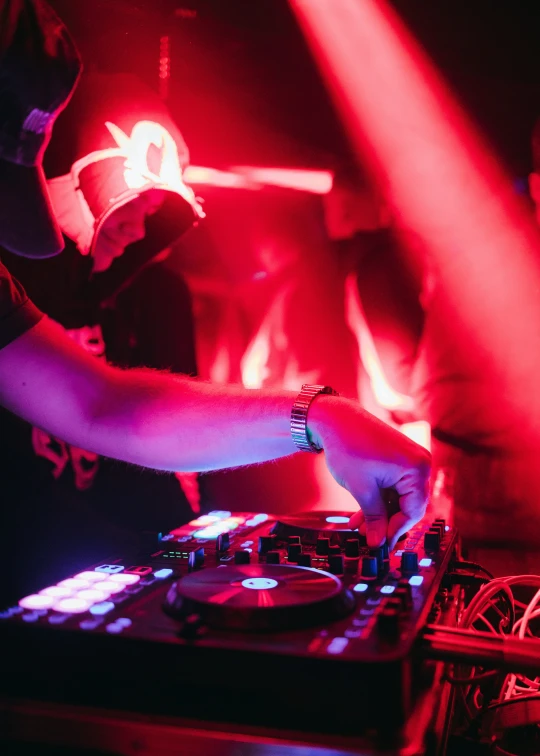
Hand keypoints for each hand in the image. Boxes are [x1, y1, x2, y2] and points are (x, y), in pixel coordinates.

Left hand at [309, 397, 429, 548]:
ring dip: (379, 513)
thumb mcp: (362, 490)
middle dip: (386, 522)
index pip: (413, 510)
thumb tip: (378, 543)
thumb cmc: (349, 448)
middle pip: (408, 505)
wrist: (334, 419)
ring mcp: (409, 460)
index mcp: (417, 468)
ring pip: (398, 497)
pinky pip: (393, 486)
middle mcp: (419, 463)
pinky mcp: (397, 459)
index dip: (396, 530)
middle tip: (368, 538)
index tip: (380, 545)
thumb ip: (375, 518)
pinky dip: (378, 499)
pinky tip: (360, 514)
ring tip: (358, 527)